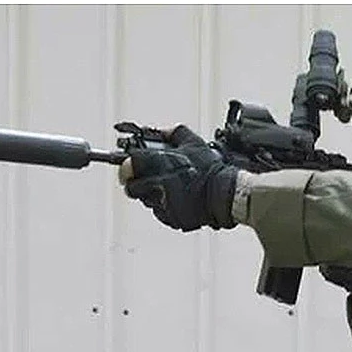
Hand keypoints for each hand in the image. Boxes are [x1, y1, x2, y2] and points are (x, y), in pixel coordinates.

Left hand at [119, 125, 236, 230]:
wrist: (225, 194)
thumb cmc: (211, 170)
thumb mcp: (193, 142)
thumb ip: (172, 134)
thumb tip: (161, 132)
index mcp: (160, 165)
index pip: (129, 165)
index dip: (127, 167)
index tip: (128, 168)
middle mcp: (158, 185)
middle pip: (132, 188)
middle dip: (136, 185)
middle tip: (146, 182)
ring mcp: (164, 204)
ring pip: (146, 202)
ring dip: (152, 196)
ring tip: (170, 190)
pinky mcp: (172, 218)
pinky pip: (161, 214)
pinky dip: (166, 208)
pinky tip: (178, 201)